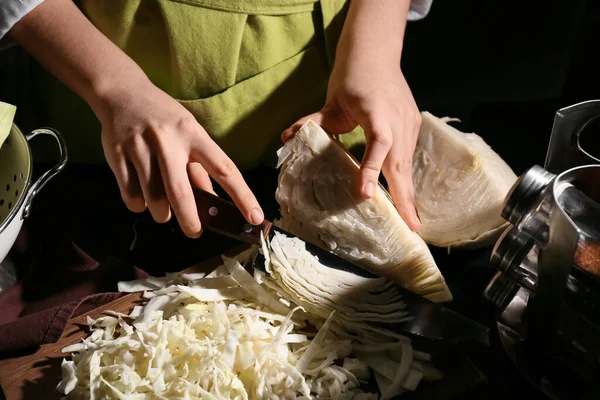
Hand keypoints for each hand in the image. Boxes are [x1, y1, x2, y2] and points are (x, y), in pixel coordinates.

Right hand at [97, 80, 263, 237]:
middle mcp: (168, 141)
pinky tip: (143, 198)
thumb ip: (199, 169)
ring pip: (154, 199)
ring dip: (162, 213)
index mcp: (194, 135)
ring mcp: (140, 148)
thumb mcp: (189, 134)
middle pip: (182, 193)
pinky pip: (131, 196)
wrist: (122, 92)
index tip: (255, 218)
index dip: (242, 196)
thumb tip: (213, 203)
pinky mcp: (117, 155)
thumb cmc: (164, 118)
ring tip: (164, 210)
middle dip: (190, 220)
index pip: (225, 169)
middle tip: (195, 232)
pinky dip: (139, 205)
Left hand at [283, 62, 421, 230]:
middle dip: (405, 197)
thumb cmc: (352, 76)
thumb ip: (313, 122)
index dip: (371, 169)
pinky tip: (407, 197)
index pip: (378, 144)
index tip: (364, 193)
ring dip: (409, 192)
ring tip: (411, 221)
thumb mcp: (331, 101)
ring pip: (408, 164)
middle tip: (411, 227)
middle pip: (401, 163)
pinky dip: (406, 177)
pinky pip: (409, 156)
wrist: (375, 52)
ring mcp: (408, 123)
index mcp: (377, 113)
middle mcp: (398, 120)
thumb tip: (287, 136)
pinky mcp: (412, 124)